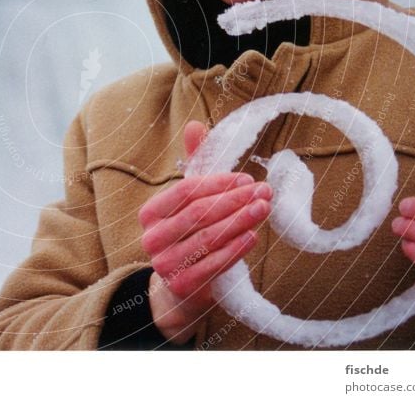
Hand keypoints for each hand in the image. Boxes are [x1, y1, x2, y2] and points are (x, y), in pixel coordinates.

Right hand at [138, 120, 271, 343]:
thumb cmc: (188, 235)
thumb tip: (196, 124)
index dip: (218, 184)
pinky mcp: (183, 286)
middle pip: (199, 214)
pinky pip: (213, 265)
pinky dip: (235, 250)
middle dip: (234, 201)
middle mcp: (152, 239)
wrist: (179, 289)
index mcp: (150, 213)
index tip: (246, 179)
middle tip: (263, 192)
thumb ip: (194, 164)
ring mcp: (165, 265)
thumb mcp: (190, 200)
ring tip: (264, 209)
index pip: (186, 192)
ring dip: (240, 222)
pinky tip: (253, 236)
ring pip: (208, 239)